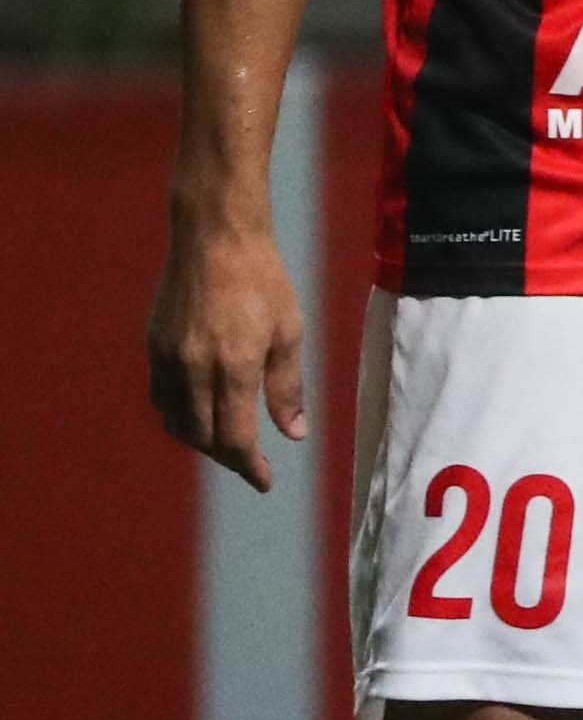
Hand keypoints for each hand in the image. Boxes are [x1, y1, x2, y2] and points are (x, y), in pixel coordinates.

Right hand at [145, 210, 303, 492]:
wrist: (214, 238)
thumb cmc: (263, 281)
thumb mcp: (289, 332)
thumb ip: (287, 387)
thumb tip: (293, 434)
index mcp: (232, 366)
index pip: (234, 437)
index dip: (250, 466)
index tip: (265, 481)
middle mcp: (192, 368)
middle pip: (202, 436)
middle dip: (228, 457)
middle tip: (251, 465)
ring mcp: (166, 358)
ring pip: (176, 422)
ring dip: (200, 441)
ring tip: (227, 445)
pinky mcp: (152, 346)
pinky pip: (161, 398)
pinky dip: (179, 417)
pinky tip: (198, 416)